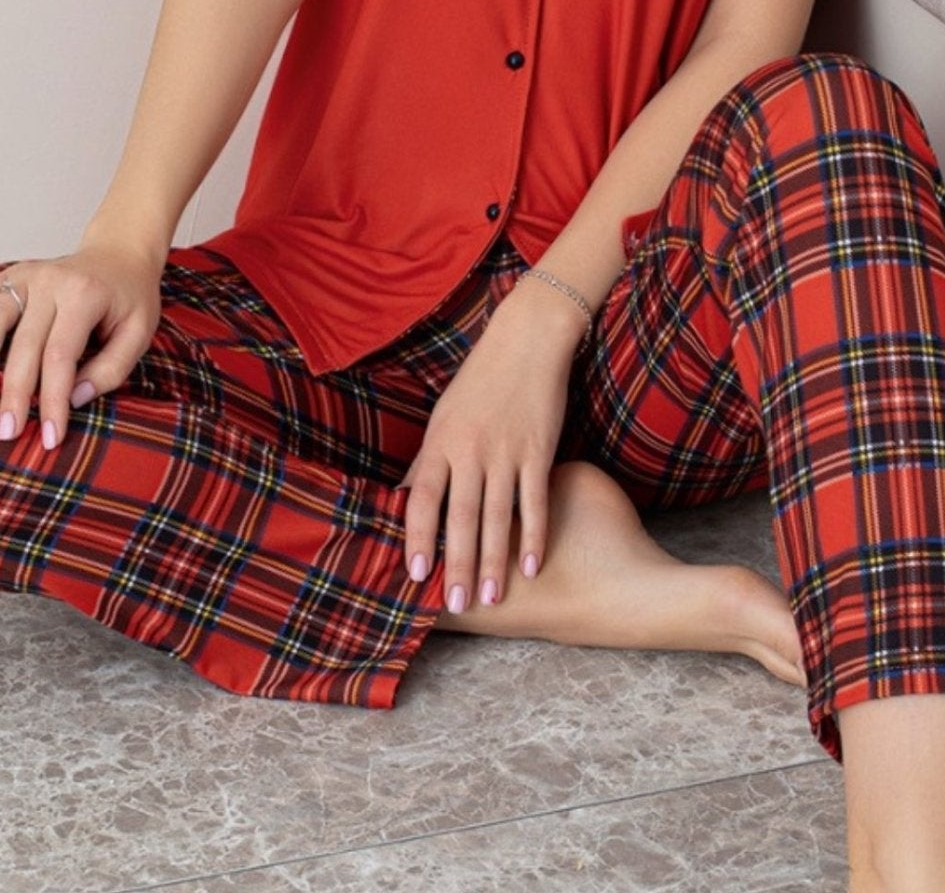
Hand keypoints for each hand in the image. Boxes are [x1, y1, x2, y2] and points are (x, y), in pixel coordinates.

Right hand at [0, 236, 162, 451]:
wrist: (121, 252)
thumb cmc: (130, 299)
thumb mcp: (139, 332)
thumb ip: (112, 368)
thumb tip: (74, 398)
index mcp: (86, 296)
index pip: (61, 357)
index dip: (52, 400)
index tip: (49, 438)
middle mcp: (53, 282)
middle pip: (25, 344)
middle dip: (14, 393)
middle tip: (6, 433)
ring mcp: (30, 274)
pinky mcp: (14, 273)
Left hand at [400, 280, 582, 611]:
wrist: (527, 341)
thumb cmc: (480, 381)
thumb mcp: (445, 417)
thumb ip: (430, 461)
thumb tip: (405, 501)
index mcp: (441, 440)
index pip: (424, 496)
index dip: (417, 536)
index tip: (416, 575)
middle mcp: (470, 449)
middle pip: (460, 515)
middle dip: (456, 563)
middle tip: (455, 604)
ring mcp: (506, 451)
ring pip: (497, 516)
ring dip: (494, 560)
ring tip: (492, 598)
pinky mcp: (539, 450)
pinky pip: (534, 501)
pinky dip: (534, 536)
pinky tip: (533, 566)